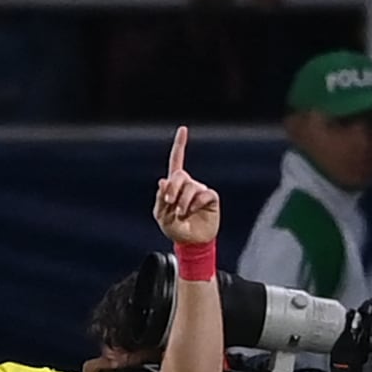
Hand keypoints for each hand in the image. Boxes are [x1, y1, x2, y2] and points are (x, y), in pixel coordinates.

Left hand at [153, 125, 220, 246]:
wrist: (190, 242)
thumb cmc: (175, 228)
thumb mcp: (161, 215)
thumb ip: (161, 199)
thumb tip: (163, 181)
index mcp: (175, 185)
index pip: (176, 160)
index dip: (180, 145)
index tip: (183, 129)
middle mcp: (188, 184)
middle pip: (180, 175)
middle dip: (173, 188)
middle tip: (171, 203)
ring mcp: (200, 190)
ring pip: (190, 187)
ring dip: (183, 202)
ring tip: (182, 214)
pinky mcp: (210, 198)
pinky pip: (203, 195)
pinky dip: (195, 204)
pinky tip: (193, 212)